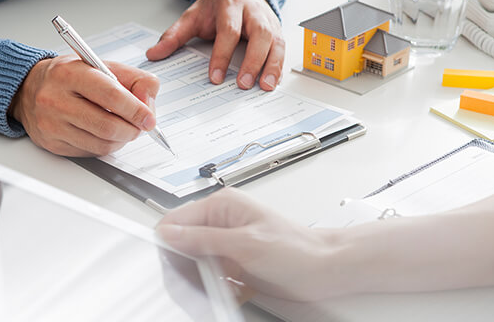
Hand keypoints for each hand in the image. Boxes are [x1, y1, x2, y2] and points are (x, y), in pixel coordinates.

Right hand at [10, 55, 160, 156]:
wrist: (27, 89)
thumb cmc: (68, 76)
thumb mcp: (100, 65)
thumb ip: (133, 79)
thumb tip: (148, 105)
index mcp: (70, 73)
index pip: (111, 95)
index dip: (136, 109)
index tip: (149, 118)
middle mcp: (56, 99)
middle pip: (107, 125)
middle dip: (132, 130)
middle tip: (139, 126)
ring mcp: (51, 124)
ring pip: (101, 144)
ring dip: (121, 140)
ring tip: (123, 128)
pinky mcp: (51, 143)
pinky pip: (89, 153)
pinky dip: (104, 146)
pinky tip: (103, 133)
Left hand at [146, 0, 283, 90]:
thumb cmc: (216, 7)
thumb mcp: (192, 15)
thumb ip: (174, 35)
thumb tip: (153, 54)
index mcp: (230, 6)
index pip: (228, 31)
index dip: (222, 55)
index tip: (215, 77)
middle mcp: (253, 13)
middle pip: (259, 36)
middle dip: (253, 61)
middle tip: (243, 84)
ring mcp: (268, 21)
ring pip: (276, 42)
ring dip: (272, 66)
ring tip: (265, 86)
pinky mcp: (277, 32)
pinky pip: (283, 49)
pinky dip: (279, 66)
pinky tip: (273, 81)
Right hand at [156, 188, 337, 301]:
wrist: (325, 270)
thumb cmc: (297, 249)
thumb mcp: (245, 243)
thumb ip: (204, 238)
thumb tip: (170, 234)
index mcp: (221, 206)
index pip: (176, 219)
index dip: (169, 241)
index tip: (170, 260)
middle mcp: (222, 222)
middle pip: (183, 244)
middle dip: (190, 264)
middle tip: (208, 274)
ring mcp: (227, 244)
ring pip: (196, 265)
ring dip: (206, 279)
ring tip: (228, 282)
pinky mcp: (234, 264)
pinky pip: (211, 278)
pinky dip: (219, 287)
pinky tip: (236, 288)